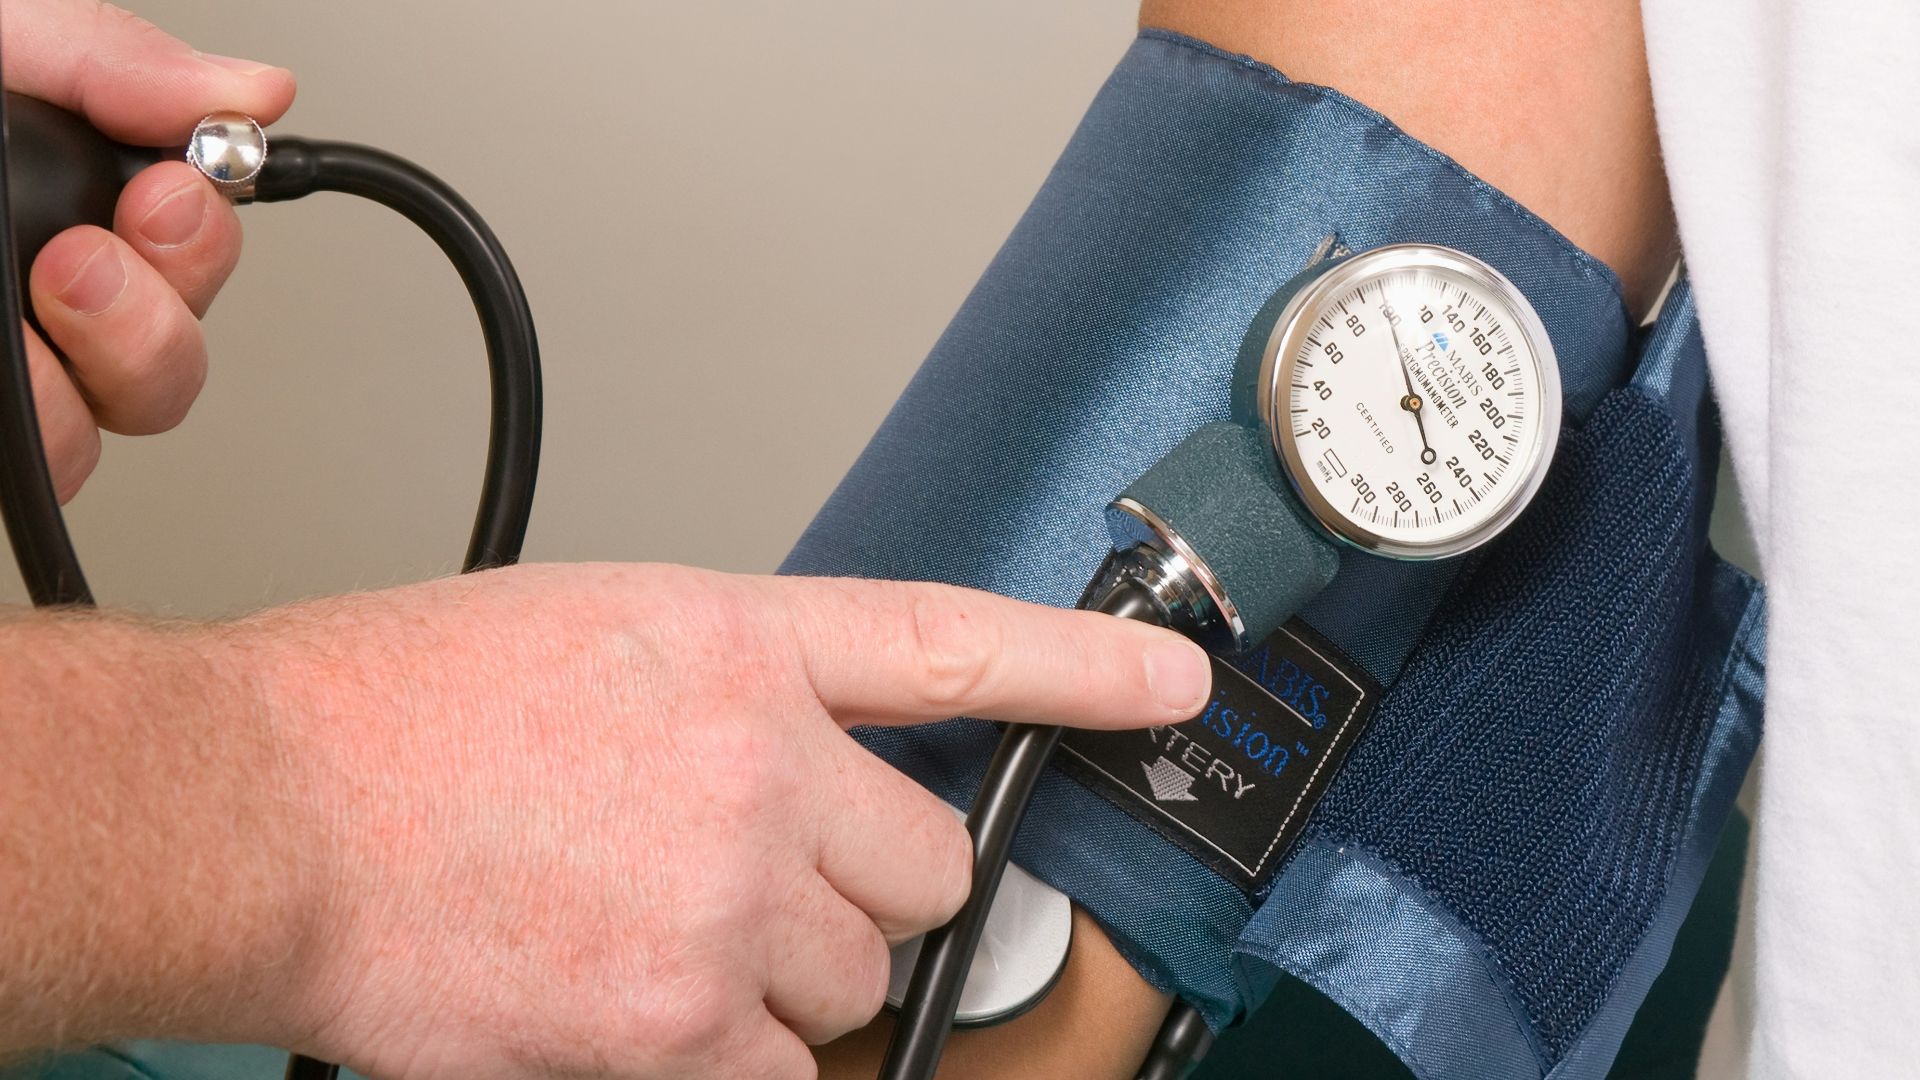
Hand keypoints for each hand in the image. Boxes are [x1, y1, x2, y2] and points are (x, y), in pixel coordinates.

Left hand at [5, 0, 293, 499]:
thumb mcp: (2, 44)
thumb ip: (119, 62)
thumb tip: (262, 92)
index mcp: (70, 216)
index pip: (191, 261)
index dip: (201, 244)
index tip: (164, 196)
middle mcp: (48, 310)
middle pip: (172, 373)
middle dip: (153, 319)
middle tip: (82, 258)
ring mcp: (18, 378)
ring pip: (114, 430)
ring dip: (96, 369)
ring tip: (32, 300)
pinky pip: (48, 471)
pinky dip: (39, 418)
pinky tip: (7, 355)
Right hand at [226, 563, 1210, 1079]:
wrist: (258, 809)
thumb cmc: (391, 711)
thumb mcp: (590, 631)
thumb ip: (727, 692)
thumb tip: (802, 767)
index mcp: (735, 643)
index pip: (953, 641)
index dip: (1085, 664)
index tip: (1174, 679)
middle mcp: (755, 765)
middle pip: (926, 866)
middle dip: (869, 888)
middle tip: (764, 881)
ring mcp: (725, 901)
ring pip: (860, 980)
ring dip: (793, 981)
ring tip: (664, 939)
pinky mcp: (676, 1027)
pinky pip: (788, 1078)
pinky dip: (740, 1063)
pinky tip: (648, 1014)